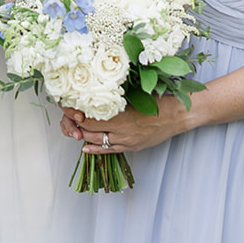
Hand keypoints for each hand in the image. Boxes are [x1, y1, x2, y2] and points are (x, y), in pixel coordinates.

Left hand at [59, 95, 195, 154]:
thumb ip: (114, 97)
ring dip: (83, 135)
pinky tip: (85, 146)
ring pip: (97, 141)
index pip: (88, 117)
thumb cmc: (158, 100)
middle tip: (68, 115)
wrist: (177, 115)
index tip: (65, 104)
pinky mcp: (132, 147)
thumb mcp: (134, 94)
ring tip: (74, 128)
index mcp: (120, 116)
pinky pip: (109, 151)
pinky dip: (95, 149)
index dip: (74, 112)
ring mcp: (126, 141)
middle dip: (75, 123)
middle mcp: (120, 131)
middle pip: (89, 130)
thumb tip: (93, 92)